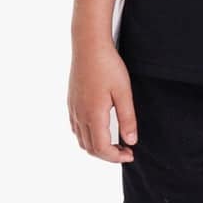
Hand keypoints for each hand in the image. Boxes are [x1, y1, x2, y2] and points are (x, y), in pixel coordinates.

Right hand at [68, 43, 137, 162]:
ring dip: (97, 147)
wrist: (88, 45)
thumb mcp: (123, 92)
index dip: (116, 157)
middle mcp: (80, 115)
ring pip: (81, 140)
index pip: (101, 149)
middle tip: (125, 151)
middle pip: (90, 148)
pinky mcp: (71, 102)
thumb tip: (131, 141)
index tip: (130, 154)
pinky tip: (99, 129)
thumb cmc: (108, 66)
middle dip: (108, 155)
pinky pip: (76, 128)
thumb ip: (127, 119)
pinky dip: (87, 136)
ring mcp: (73, 109)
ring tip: (114, 143)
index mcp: (93, 115)